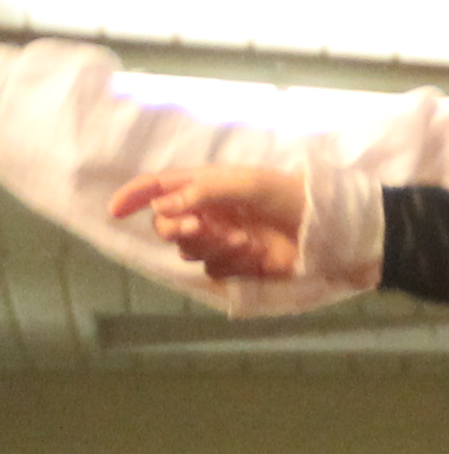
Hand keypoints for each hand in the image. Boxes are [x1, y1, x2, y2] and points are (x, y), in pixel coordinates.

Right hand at [114, 164, 308, 279]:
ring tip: (247, 239)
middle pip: (167, 226)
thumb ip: (205, 191)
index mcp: (206, 186)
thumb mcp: (249, 184)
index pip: (159, 188)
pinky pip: (215, 269)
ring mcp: (221, 239)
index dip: (135, 197)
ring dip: (213, 245)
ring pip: (189, 250)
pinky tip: (259, 253)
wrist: (329, 228)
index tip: (115, 210)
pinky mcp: (237, 264)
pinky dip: (233, 262)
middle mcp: (208, 213)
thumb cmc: (291, 195)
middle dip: (178, 228)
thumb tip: (164, 204)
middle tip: (201, 226)